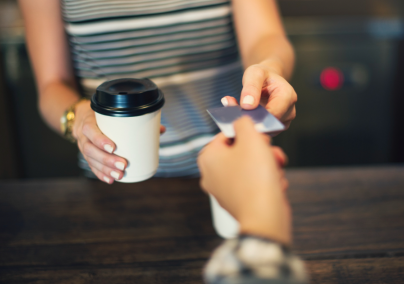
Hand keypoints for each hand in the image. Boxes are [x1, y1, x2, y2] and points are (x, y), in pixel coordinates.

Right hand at [72, 100, 164, 183]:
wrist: (82, 116)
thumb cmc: (103, 116)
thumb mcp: (113, 113)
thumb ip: (136, 120)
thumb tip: (161, 129)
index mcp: (89, 121)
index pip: (90, 129)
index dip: (100, 139)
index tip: (114, 147)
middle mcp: (83, 135)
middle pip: (90, 149)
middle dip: (107, 160)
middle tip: (123, 165)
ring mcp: (83, 146)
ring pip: (90, 160)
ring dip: (105, 169)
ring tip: (119, 175)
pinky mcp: (86, 155)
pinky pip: (91, 166)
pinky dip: (100, 174)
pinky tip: (110, 179)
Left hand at [197, 116, 290, 244]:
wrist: (265, 217)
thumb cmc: (255, 178)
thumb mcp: (250, 138)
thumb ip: (243, 122)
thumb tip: (240, 120)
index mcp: (208, 157)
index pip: (227, 134)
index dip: (247, 133)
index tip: (260, 137)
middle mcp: (211, 174)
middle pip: (240, 151)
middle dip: (261, 151)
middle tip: (271, 153)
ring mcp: (224, 190)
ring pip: (250, 167)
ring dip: (267, 165)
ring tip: (276, 169)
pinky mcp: (238, 202)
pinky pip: (254, 184)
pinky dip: (266, 181)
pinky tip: (274, 184)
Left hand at [222, 64, 296, 128]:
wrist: (267, 80)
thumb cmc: (263, 75)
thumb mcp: (255, 73)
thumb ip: (251, 87)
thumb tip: (247, 106)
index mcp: (288, 95)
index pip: (274, 114)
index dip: (257, 117)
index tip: (241, 115)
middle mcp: (289, 111)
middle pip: (270, 124)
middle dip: (251, 120)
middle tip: (233, 113)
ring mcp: (283, 121)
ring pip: (265, 130)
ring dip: (250, 124)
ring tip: (236, 111)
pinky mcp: (275, 127)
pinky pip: (263, 131)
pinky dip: (251, 126)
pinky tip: (242, 116)